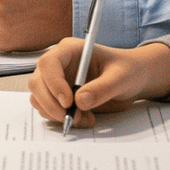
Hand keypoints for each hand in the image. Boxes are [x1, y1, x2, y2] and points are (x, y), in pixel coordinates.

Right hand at [28, 40, 169, 129]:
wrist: (132, 79)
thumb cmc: (128, 70)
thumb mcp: (121, 78)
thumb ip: (102, 88)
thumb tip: (80, 101)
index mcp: (69, 50)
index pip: (48, 64)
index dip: (53, 83)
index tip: (68, 102)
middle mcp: (58, 65)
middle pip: (37, 83)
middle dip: (51, 104)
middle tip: (72, 118)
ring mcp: (56, 81)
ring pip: (39, 99)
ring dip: (56, 114)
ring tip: (84, 118)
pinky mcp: (58, 97)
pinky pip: (48, 109)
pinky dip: (61, 119)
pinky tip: (83, 118)